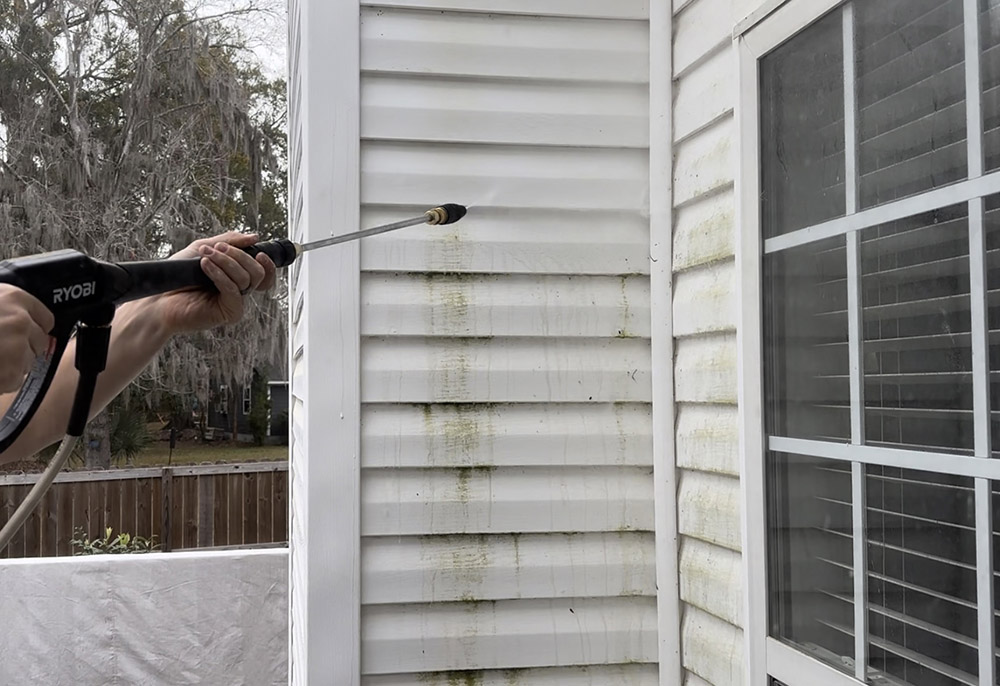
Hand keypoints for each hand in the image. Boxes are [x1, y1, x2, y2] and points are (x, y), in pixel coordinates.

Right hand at [0, 285, 54, 392]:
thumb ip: (6, 308)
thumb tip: (27, 319)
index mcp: (13, 297)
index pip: (45, 317)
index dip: (35, 327)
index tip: (27, 332)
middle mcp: (21, 320)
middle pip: (41, 341)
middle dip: (23, 348)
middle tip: (0, 349)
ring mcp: (18, 346)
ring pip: (28, 362)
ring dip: (11, 366)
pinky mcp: (12, 370)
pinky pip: (15, 380)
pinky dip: (2, 382)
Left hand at [154, 231, 276, 334]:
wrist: (159, 297)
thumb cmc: (178, 276)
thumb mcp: (204, 249)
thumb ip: (230, 242)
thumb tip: (254, 237)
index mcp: (236, 278)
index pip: (263, 274)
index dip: (267, 263)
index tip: (258, 251)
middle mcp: (239, 291)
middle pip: (257, 273)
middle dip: (239, 256)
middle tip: (217, 248)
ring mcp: (235, 302)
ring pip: (246, 279)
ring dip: (226, 262)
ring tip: (205, 256)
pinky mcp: (229, 312)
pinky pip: (233, 290)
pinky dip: (220, 275)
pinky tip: (205, 266)